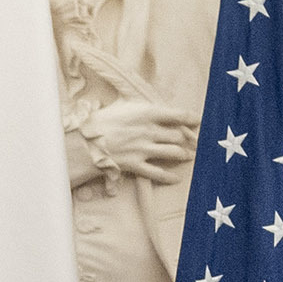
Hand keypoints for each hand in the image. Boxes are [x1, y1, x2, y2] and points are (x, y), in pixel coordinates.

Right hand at [81, 98, 198, 182]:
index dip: (190, 118)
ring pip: (173, 152)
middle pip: (178, 135)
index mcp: (147, 112)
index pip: (177, 115)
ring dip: (183, 154)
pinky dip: (169, 176)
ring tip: (188, 156)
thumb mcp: (123, 103)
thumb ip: (141, 105)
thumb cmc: (102, 119)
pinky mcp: (137, 164)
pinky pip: (158, 173)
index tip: (197, 120)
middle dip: (188, 139)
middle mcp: (149, 131)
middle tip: (195, 141)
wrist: (85, 140)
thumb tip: (152, 104)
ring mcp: (144, 149)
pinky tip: (176, 178)